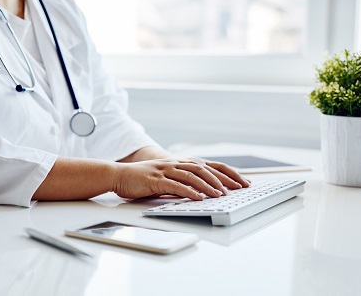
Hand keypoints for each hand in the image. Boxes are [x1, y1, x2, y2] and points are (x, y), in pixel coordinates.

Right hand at [112, 158, 249, 200]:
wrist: (119, 175)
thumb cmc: (142, 179)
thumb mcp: (166, 178)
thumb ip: (181, 183)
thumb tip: (199, 193)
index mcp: (179, 162)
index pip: (208, 165)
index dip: (226, 172)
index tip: (241, 181)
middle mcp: (175, 163)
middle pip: (204, 168)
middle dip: (223, 178)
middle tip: (238, 188)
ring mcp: (166, 170)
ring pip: (192, 176)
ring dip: (208, 186)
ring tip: (221, 195)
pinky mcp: (156, 179)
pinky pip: (176, 185)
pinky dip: (189, 192)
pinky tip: (199, 198)